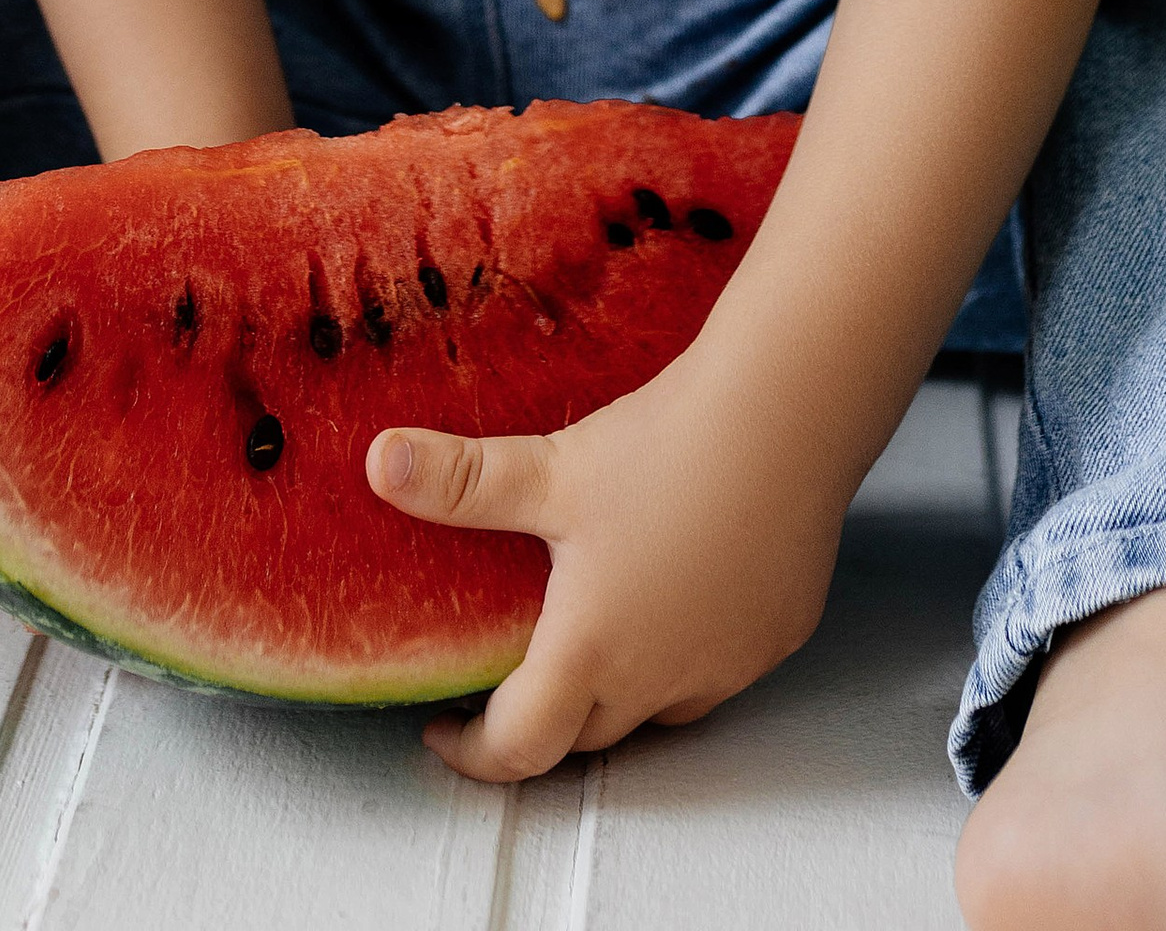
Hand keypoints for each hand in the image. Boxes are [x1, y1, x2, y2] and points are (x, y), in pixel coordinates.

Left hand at [365, 354, 845, 778]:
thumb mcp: (551, 467)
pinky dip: (687, 651)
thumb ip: (461, 480)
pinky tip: (680, 590)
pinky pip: (719, 667)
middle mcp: (661, 676)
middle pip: (587, 733)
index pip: (521, 748)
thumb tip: (377, 462)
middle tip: (513, 672)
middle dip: (544, 717)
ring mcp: (727, 662)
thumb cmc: (669, 447)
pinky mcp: (777, 634)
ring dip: (620, 690)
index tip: (446, 727)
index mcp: (592, 651)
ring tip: (596, 631)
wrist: (788, 414)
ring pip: (660, 708)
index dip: (474, 752)